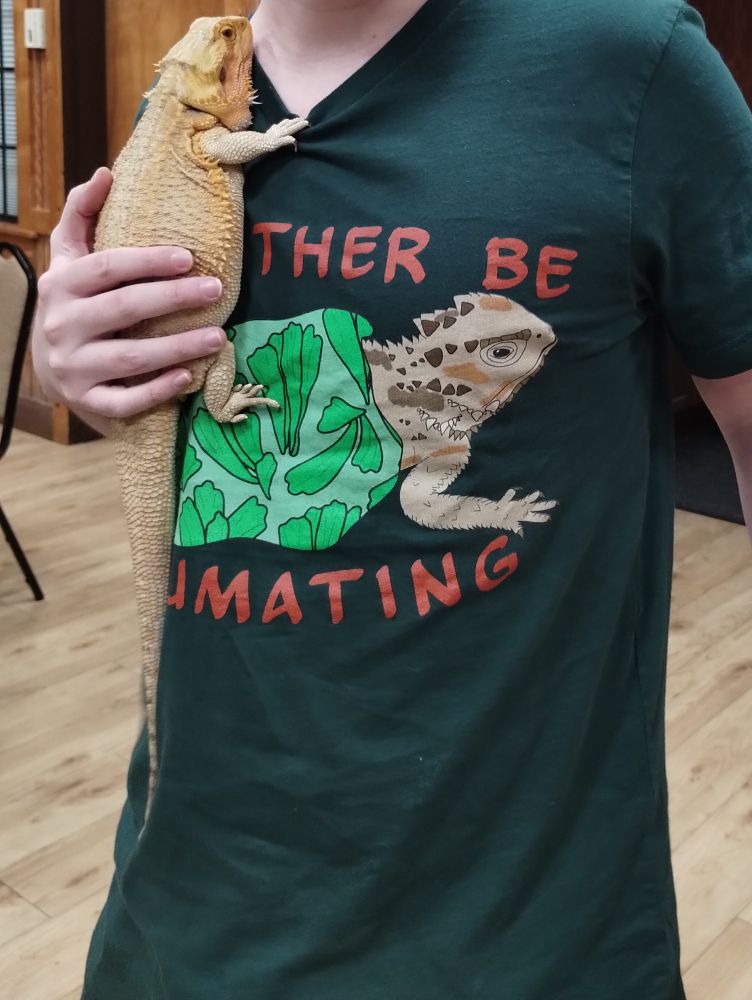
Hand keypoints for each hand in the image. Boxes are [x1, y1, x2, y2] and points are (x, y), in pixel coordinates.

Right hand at [31, 166, 228, 425]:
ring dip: (177, 347)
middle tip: (217, 290)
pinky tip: (187, 377)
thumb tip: (105, 174)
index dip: (146, 261)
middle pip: (124, 309)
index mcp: (60, 285)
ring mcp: (73, 368)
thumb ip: (82, 215)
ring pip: (130, 358)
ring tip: (218, 336)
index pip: (106, 268)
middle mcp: (62, 326)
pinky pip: (124, 401)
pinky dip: (156, 391)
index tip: (188, 257)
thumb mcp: (69, 259)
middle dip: (173, 299)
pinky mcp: (87, 403)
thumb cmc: (74, 304)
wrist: (51, 368)